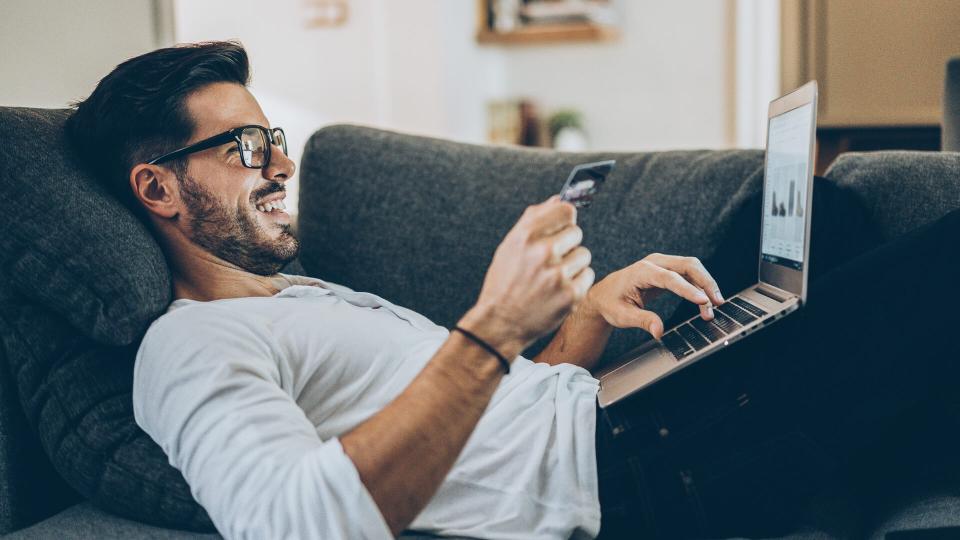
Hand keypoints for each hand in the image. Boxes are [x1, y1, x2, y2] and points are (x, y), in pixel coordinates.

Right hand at [461, 196, 594, 355]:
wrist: (499, 322)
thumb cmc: (505, 281)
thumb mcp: (510, 246)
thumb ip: (534, 219)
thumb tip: (559, 198)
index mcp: (526, 235)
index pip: (566, 210)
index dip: (564, 220)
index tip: (559, 230)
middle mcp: (543, 252)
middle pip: (576, 233)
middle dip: (567, 245)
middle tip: (550, 261)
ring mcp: (558, 274)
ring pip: (584, 255)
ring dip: (573, 265)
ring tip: (552, 278)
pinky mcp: (571, 295)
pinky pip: (587, 275)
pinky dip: (577, 282)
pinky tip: (558, 290)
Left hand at [582, 253, 723, 339]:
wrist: (604, 295)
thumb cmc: (610, 303)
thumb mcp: (622, 315)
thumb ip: (642, 321)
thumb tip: (659, 331)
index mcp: (641, 271)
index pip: (670, 278)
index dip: (688, 289)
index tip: (703, 301)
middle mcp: (654, 263)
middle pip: (688, 265)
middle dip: (706, 283)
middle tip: (717, 303)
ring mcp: (662, 264)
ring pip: (692, 268)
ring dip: (706, 285)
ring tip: (713, 308)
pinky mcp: (667, 270)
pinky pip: (688, 274)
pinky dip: (699, 286)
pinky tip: (705, 302)